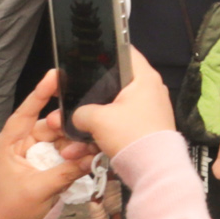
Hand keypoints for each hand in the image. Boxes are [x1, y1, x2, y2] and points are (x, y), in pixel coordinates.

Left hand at [0, 71, 79, 218]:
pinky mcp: (46, 160)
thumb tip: (90, 158)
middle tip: (84, 132)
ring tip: (88, 148)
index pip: (23, 115)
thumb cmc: (13, 209)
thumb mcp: (39, 190)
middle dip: (68, 127)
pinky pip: (65, 148)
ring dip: (75, 141)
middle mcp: (21, 143)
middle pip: (49, 124)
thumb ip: (65, 172)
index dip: (39, 95)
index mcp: (8, 145)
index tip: (54, 76)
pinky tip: (88, 153)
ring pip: (60, 136)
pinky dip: (76, 151)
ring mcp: (34, 151)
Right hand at [67, 46, 177, 163]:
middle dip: (88, 100)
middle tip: (67, 105)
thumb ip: (82, 111)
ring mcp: (147, 110)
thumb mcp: (98, 119)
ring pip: (111, 110)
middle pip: (113, 86)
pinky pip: (117, 126)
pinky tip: (80, 148)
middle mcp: (149, 90)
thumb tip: (79, 116)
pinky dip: (100, 134)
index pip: (126, 53)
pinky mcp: (142, 128)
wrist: (152, 167)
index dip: (106, 51)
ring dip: (89, 123)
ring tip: (67, 133)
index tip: (86, 56)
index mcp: (144, 78)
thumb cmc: (129, 133)